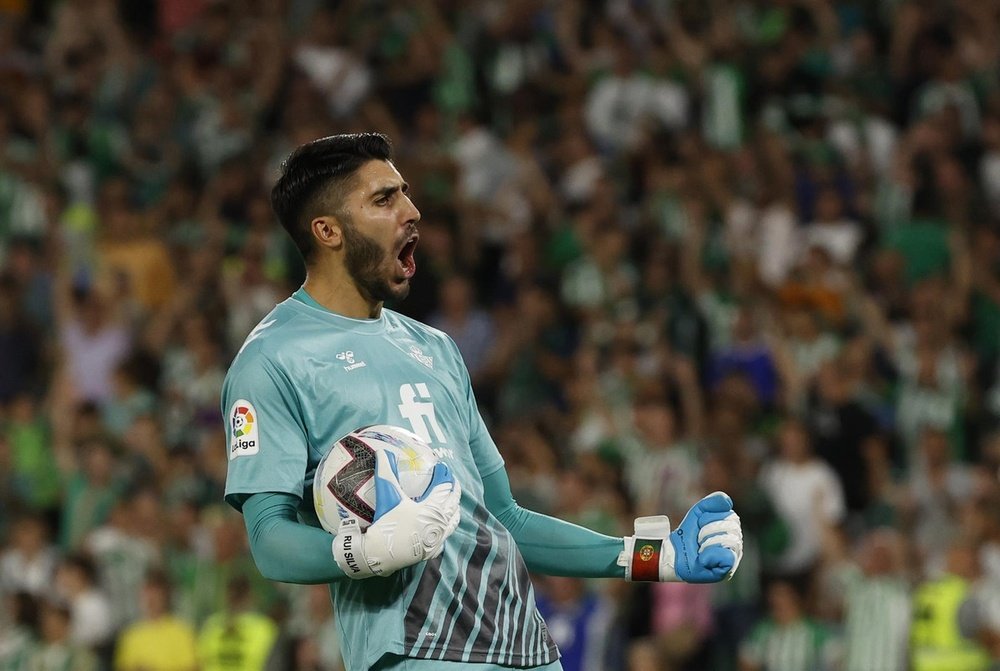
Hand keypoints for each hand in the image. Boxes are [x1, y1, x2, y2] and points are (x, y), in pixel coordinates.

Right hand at [334, 450, 461, 578]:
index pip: (444, 488)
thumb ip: (386, 472)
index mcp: (432, 509)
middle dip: (454, 489)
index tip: (442, 467)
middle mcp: (439, 524)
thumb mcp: (387, 496)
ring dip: (454, 509)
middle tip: (451, 479)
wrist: (378, 555)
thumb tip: (382, 452)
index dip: (444, 475)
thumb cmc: (385, 524)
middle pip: (453, 503)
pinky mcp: (431, 552)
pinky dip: (447, 528)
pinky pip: (445, 537)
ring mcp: (437, 539)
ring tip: (452, 501)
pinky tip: (442, 526)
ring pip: (453, 521)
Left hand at [619, 491, 742, 582]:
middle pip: (729, 528)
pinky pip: (727, 557)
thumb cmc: (687, 535)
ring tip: (700, 549)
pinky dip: (710, 555)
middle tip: (698, 539)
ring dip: (706, 542)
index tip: (699, 526)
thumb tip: (728, 502)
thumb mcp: (698, 513)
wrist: (673, 555)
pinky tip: (703, 558)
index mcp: (732, 530)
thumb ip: (712, 502)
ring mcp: (734, 559)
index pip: (730, 515)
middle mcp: (737, 545)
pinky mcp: (726, 571)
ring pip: (727, 540)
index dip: (709, 518)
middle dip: (706, 530)